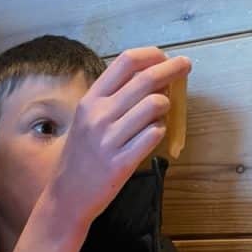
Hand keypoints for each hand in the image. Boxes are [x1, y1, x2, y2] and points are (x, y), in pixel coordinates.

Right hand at [46, 47, 190, 227]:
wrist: (66, 197)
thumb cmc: (80, 157)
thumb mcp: (85, 121)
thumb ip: (112, 99)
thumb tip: (151, 78)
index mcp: (90, 101)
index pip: (126, 62)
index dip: (151, 54)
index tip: (164, 57)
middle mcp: (98, 117)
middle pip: (146, 79)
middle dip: (172, 69)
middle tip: (185, 67)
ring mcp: (109, 141)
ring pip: (155, 105)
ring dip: (166, 105)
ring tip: (160, 113)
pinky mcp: (121, 163)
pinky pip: (154, 135)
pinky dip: (160, 130)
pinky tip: (153, 134)